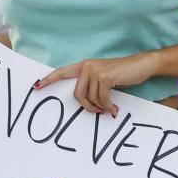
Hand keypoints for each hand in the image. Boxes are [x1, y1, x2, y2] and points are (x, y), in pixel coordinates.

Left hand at [35, 53, 159, 116]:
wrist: (141, 65)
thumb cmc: (123, 73)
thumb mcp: (104, 78)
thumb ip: (92, 85)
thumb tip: (86, 103)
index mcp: (85, 65)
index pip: (62, 72)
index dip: (49, 80)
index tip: (36, 86)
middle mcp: (87, 66)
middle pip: (77, 94)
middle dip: (87, 106)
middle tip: (98, 111)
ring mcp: (95, 71)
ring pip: (90, 98)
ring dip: (101, 107)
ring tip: (111, 108)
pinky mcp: (104, 77)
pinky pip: (102, 99)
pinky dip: (108, 106)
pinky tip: (115, 108)